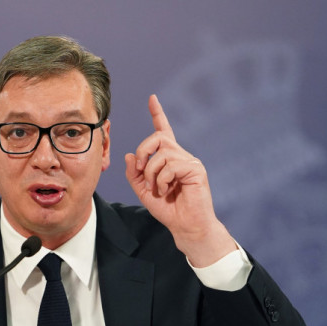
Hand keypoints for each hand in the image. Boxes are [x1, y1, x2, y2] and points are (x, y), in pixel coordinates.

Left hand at [125, 94, 236, 266]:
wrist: (185, 226)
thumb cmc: (168, 209)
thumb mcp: (143, 191)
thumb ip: (134, 173)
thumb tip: (130, 154)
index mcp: (169, 159)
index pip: (164, 130)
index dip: (158, 113)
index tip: (152, 98)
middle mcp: (180, 156)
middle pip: (157, 137)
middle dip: (143, 151)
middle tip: (140, 170)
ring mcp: (189, 161)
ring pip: (162, 153)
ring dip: (151, 172)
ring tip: (156, 188)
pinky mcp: (196, 170)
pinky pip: (171, 165)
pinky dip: (161, 179)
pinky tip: (166, 190)